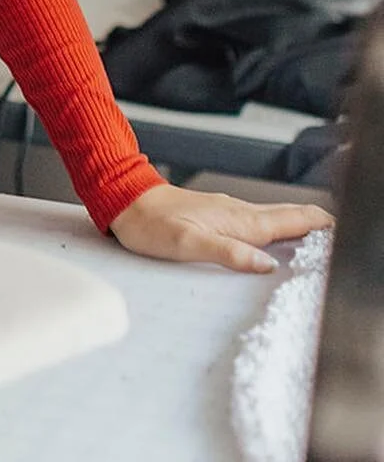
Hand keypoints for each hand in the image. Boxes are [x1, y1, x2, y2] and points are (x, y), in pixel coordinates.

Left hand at [110, 181, 331, 272]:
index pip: (288, 219)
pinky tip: (277, 239)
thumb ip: (228, 253)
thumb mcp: (186, 244)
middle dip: (316, 225)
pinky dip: (278, 227)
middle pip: (287, 216)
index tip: (340, 234)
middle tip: (340, 240)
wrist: (126, 202)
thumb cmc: (151, 225)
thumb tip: (266, 265)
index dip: (317, 224)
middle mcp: (238, 212)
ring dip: (299, 226)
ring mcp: (229, 212)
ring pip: (274, 218)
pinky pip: (258, 221)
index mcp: (237, 219)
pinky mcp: (218, 215)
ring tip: (320, 240)